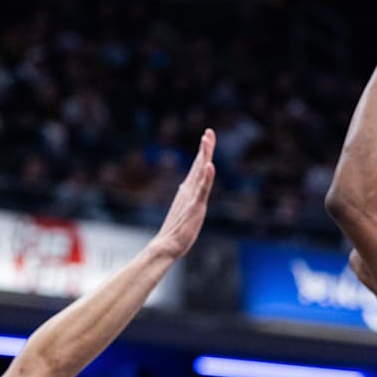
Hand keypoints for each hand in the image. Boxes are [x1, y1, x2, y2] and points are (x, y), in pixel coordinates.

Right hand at [153, 129, 215, 258]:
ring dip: (204, 155)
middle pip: (199, 164)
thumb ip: (185, 195)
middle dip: (205, 147)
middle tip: (209, 131)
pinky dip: (206, 177)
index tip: (207, 137)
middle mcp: (189, 190)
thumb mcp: (183, 208)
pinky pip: (202, 189)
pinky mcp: (195, 206)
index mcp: (188, 190)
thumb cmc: (176, 230)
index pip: (197, 167)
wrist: (167, 245)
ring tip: (207, 140)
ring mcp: (192, 197)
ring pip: (200, 172)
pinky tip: (210, 166)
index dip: (203, 152)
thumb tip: (184, 185)